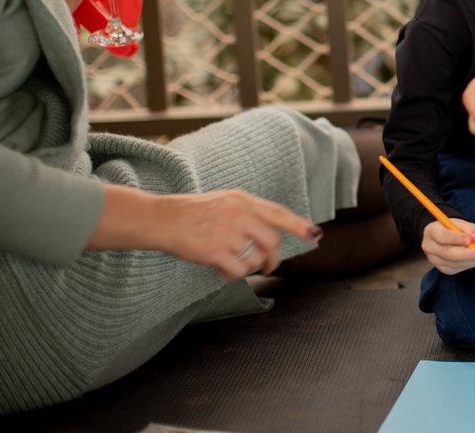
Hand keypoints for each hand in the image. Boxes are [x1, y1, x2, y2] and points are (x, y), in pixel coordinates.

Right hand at [92, 185, 322, 280]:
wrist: (160, 218)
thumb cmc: (193, 213)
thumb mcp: (225, 202)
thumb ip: (249, 213)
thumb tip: (275, 232)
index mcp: (242, 200)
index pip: (278, 213)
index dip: (299, 225)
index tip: (315, 235)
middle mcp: (237, 213)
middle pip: (272, 241)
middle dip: (275, 259)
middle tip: (269, 267)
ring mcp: (225, 232)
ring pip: (255, 259)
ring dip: (248, 267)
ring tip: (230, 262)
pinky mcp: (213, 251)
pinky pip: (237, 271)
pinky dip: (233, 275)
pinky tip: (220, 269)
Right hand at [421, 218, 474, 274]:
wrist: (443, 236)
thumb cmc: (452, 228)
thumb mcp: (460, 223)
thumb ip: (469, 228)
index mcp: (431, 231)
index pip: (441, 236)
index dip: (455, 238)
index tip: (469, 239)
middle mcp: (429, 246)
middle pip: (447, 253)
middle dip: (465, 254)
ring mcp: (434, 259)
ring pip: (453, 263)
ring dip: (470, 261)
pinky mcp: (442, 268)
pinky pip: (456, 269)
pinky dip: (468, 265)